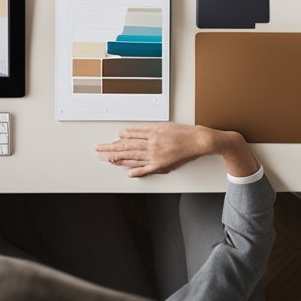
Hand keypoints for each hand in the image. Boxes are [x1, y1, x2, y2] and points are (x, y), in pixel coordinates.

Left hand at [95, 124, 259, 178]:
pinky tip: (128, 174)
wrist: (200, 141)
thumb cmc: (185, 133)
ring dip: (119, 159)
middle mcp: (152, 143)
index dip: (117, 140)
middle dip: (111, 148)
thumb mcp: (165, 126)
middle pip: (127, 146)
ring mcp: (157, 155)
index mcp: (152, 132)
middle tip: (99, 150)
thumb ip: (148, 130)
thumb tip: (130, 133)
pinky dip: (137, 172)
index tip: (107, 142)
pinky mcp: (163, 165)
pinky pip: (146, 169)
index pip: (129, 136)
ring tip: (108, 160)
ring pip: (133, 158)